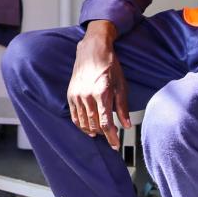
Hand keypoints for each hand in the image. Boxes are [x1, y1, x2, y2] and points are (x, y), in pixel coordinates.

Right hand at [67, 21, 129, 149]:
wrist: (92, 50)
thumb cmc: (109, 66)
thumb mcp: (121, 86)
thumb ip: (123, 107)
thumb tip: (126, 125)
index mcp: (102, 94)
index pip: (106, 124)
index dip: (112, 138)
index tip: (116, 145)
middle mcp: (87, 96)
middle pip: (94, 125)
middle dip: (104, 135)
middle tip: (111, 137)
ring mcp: (77, 96)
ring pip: (83, 123)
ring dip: (92, 131)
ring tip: (100, 134)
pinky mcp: (71, 94)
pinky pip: (74, 116)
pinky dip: (81, 125)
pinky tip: (88, 127)